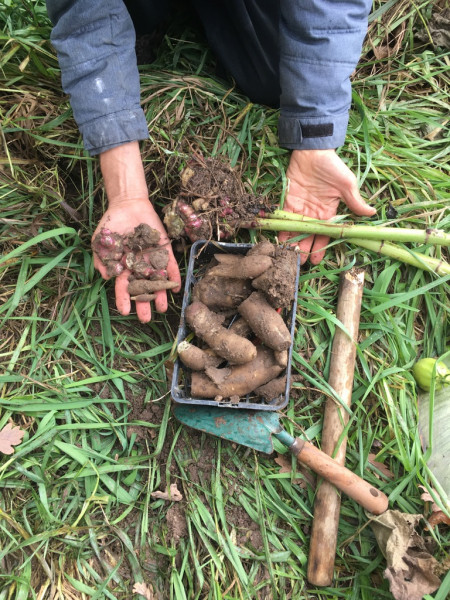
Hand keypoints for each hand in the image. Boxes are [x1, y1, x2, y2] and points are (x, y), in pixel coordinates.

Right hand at [92, 198, 180, 322]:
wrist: (128, 205)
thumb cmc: (112, 224)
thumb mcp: (101, 241)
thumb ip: (101, 259)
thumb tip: (105, 277)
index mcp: (124, 268)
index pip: (124, 287)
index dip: (124, 299)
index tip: (124, 311)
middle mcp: (140, 267)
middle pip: (142, 289)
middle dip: (144, 304)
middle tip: (146, 318)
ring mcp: (153, 259)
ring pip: (158, 281)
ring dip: (161, 294)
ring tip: (163, 308)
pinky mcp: (165, 250)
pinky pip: (171, 265)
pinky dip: (174, 276)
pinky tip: (176, 287)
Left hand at [278, 149, 375, 263]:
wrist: (313, 151)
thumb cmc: (332, 167)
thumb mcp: (347, 184)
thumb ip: (355, 201)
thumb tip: (372, 213)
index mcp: (329, 213)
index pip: (324, 235)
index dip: (320, 247)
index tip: (316, 260)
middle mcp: (314, 214)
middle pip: (308, 236)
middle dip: (304, 250)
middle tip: (299, 264)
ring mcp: (300, 209)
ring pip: (295, 231)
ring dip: (292, 243)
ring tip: (288, 256)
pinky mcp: (288, 202)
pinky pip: (284, 219)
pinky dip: (281, 229)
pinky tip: (279, 241)